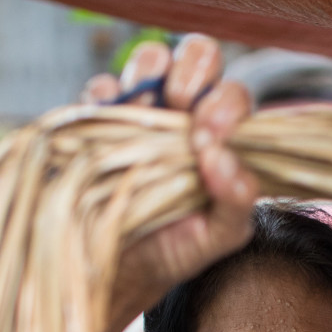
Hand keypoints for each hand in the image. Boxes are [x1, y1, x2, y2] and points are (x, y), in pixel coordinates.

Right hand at [82, 35, 259, 331]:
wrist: (113, 275)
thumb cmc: (174, 251)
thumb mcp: (219, 237)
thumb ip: (237, 199)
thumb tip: (221, 154)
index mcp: (219, 138)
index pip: (233, 95)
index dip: (226, 101)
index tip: (211, 131)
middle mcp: (182, 116)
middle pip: (198, 57)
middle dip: (194, 69)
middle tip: (183, 104)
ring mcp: (138, 112)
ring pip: (150, 58)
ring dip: (150, 72)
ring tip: (147, 111)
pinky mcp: (94, 119)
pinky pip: (100, 89)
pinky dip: (105, 99)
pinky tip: (108, 126)